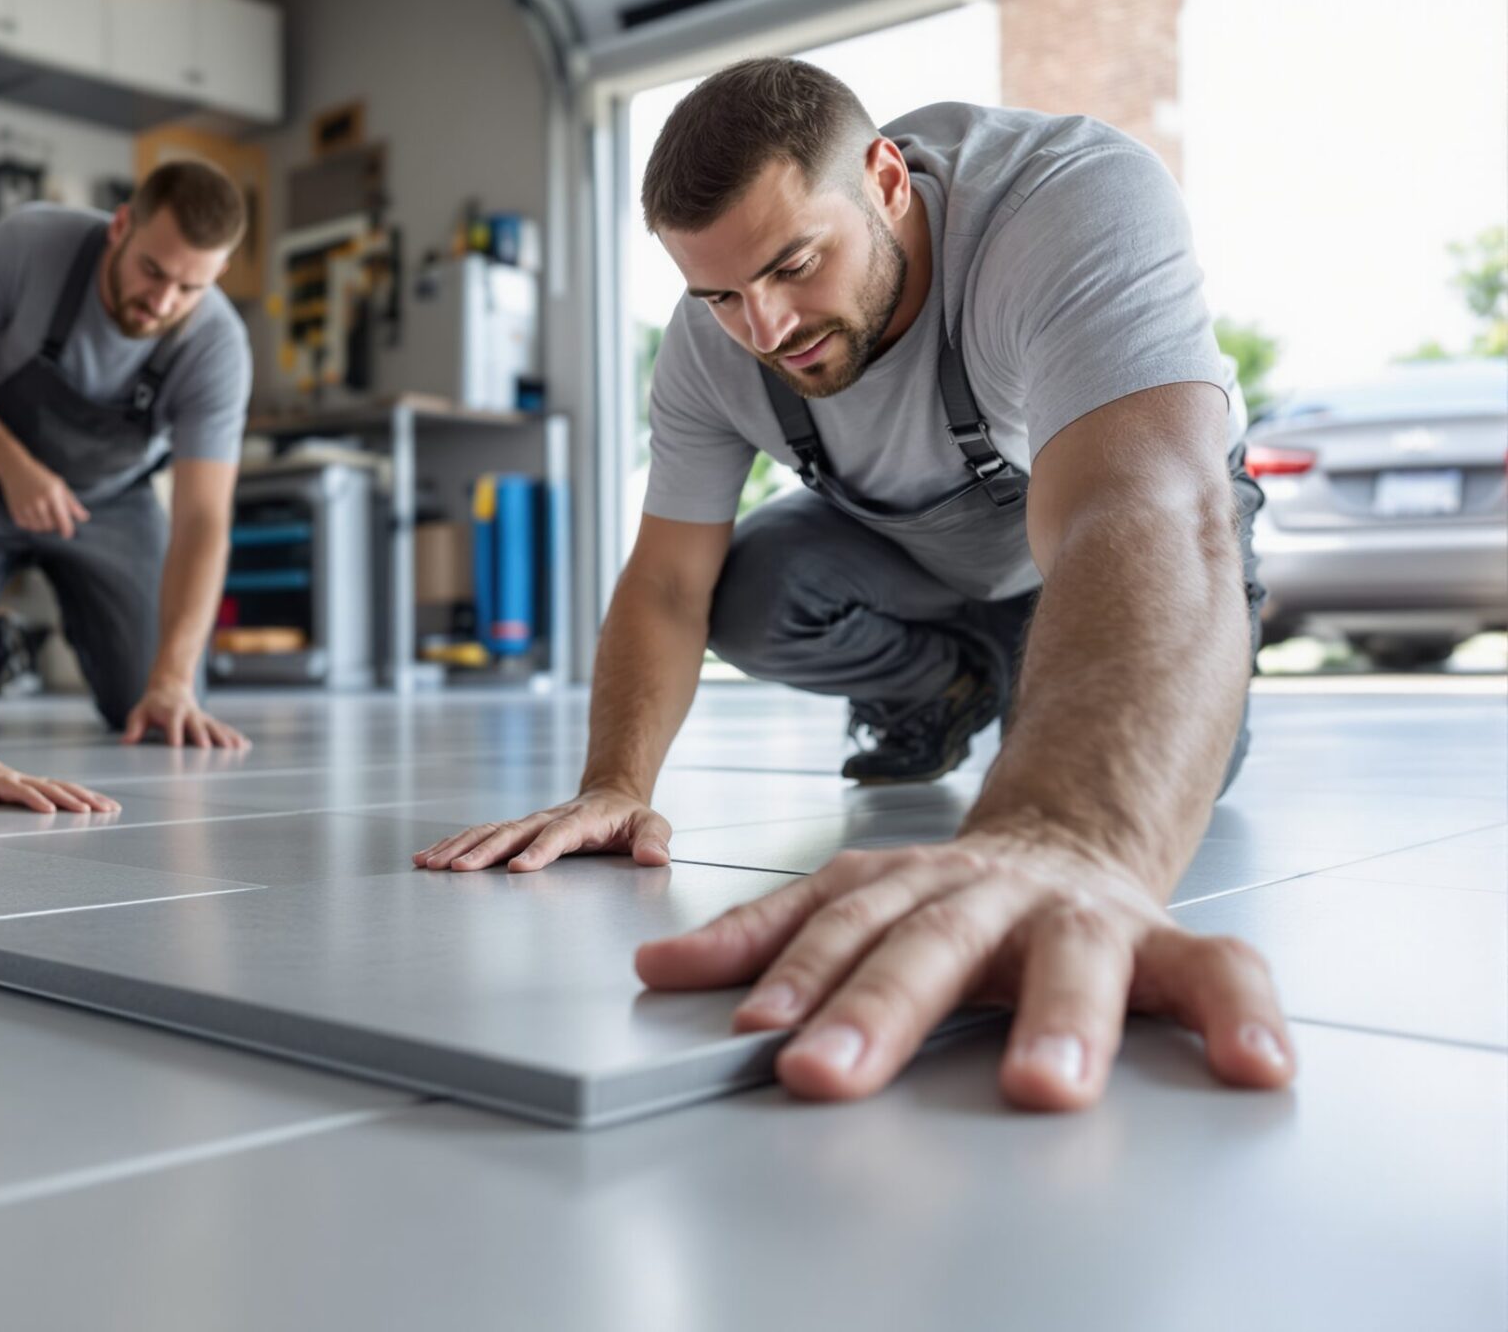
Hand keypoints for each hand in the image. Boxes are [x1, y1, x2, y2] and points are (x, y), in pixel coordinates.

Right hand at [0, 460, 90, 538]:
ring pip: (39, 528)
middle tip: (52, 514)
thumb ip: (72, 503)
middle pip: (51, 526)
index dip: (67, 530)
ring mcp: (25, 508)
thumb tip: (85, 518)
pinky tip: (32, 513)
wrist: (15, 469)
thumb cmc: (41, 476)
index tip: (68, 534)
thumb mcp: (59, 485)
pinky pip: (27, 526)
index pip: (62, 519)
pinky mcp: (16, 512)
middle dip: (54, 524)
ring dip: (44, 525)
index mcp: (52, 494)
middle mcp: (38, 502)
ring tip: (43, 513)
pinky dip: (32, 524)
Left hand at [0, 749, 118, 813]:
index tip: (51, 811)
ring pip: (66, 787)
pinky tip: (106, 805)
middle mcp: (23, 779)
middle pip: (52, 788)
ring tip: (111, 808)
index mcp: (3, 781)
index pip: (22, 791)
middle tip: (91, 812)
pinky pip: (67, 789)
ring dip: (88, 797)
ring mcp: (34, 781)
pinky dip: (87, 796)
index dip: (35, 800)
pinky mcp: (41, 785)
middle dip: (72, 800)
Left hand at [120, 683, 249, 749]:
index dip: (175, 737)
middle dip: (202, 739)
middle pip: (197, 727)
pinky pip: (223, 728)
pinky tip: (244, 746)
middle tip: (207, 751)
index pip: (173, 727)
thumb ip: (134, 727)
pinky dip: (233, 737)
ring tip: (235, 749)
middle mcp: (189, 714)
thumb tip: (126, 742)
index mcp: (171, 713)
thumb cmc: (152, 706)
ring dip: (224, 738)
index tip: (178, 749)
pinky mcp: (209, 721)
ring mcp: (201, 718)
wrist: (170, 687)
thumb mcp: (139, 713)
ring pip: (215, 728)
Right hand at [411, 787, 672, 871]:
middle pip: (510, 833)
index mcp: (581, 820)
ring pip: (488, 832)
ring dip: (459, 848)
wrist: (609, 795)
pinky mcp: (514, 831)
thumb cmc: (629, 818)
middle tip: (457, 870)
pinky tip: (428, 858)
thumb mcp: (652, 825)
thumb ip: (654, 840)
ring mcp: (527, 823)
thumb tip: (654, 857)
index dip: (538, 850)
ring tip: (431, 863)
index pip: (558, 835)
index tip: (518, 868)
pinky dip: (453, 845)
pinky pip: (480, 835)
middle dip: (482, 852)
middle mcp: (547, 818)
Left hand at [634, 830, 1296, 1109]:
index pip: (841, 931)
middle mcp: (992, 897)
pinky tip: (1258, 1065)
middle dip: (880, 1012)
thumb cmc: (952, 898)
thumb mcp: (856, 898)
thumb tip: (661, 972)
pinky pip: (1218, 972)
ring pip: (1076, 963)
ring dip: (1063, 1024)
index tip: (761, 1033)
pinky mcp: (1166, 945)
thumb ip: (768, 936)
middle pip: (931, 949)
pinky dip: (1242, 1014)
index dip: (796, 975)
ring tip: (1046, 1088)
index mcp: (910, 888)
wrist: (1070, 832)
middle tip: (831, 1072)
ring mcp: (1082, 919)